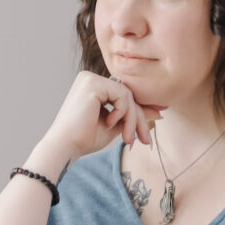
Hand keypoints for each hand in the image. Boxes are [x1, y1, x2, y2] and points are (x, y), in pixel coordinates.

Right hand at [40, 70, 158, 167]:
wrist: (66, 146)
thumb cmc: (84, 139)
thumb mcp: (115, 125)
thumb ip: (132, 116)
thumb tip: (159, 111)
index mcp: (93, 86)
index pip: (124, 95)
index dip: (140, 110)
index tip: (157, 119)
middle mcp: (90, 78)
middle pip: (128, 94)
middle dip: (139, 118)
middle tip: (145, 139)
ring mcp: (91, 79)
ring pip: (128, 95)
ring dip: (132, 119)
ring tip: (128, 138)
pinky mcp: (93, 83)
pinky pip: (122, 95)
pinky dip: (123, 112)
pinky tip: (110, 123)